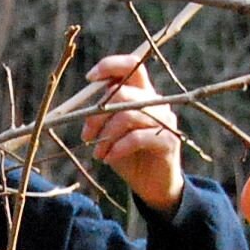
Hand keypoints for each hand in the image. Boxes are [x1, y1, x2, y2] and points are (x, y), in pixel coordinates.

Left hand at [81, 52, 183, 212]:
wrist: (152, 184)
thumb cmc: (127, 153)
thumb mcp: (110, 131)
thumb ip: (101, 113)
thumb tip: (80, 104)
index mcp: (142, 93)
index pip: (131, 65)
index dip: (110, 65)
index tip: (90, 78)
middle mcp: (156, 102)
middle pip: (122, 93)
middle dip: (97, 115)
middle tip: (86, 136)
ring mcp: (165, 120)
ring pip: (127, 115)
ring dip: (105, 136)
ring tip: (97, 154)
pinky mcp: (169, 140)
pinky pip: (137, 137)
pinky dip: (117, 148)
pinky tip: (108, 159)